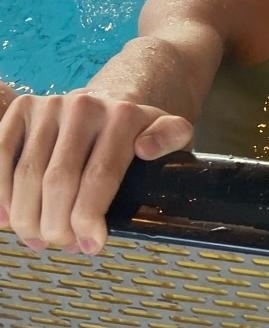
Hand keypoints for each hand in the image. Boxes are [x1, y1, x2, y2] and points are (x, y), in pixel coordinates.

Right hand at [0, 90, 192, 253]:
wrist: (109, 102)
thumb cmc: (138, 131)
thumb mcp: (171, 132)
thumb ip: (172, 136)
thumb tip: (146, 148)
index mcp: (123, 115)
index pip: (100, 176)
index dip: (90, 218)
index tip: (91, 246)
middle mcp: (84, 106)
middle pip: (59, 180)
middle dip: (57, 224)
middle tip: (63, 244)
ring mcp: (50, 105)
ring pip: (28, 174)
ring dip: (28, 216)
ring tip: (38, 239)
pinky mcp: (23, 108)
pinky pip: (1, 154)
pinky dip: (1, 192)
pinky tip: (7, 219)